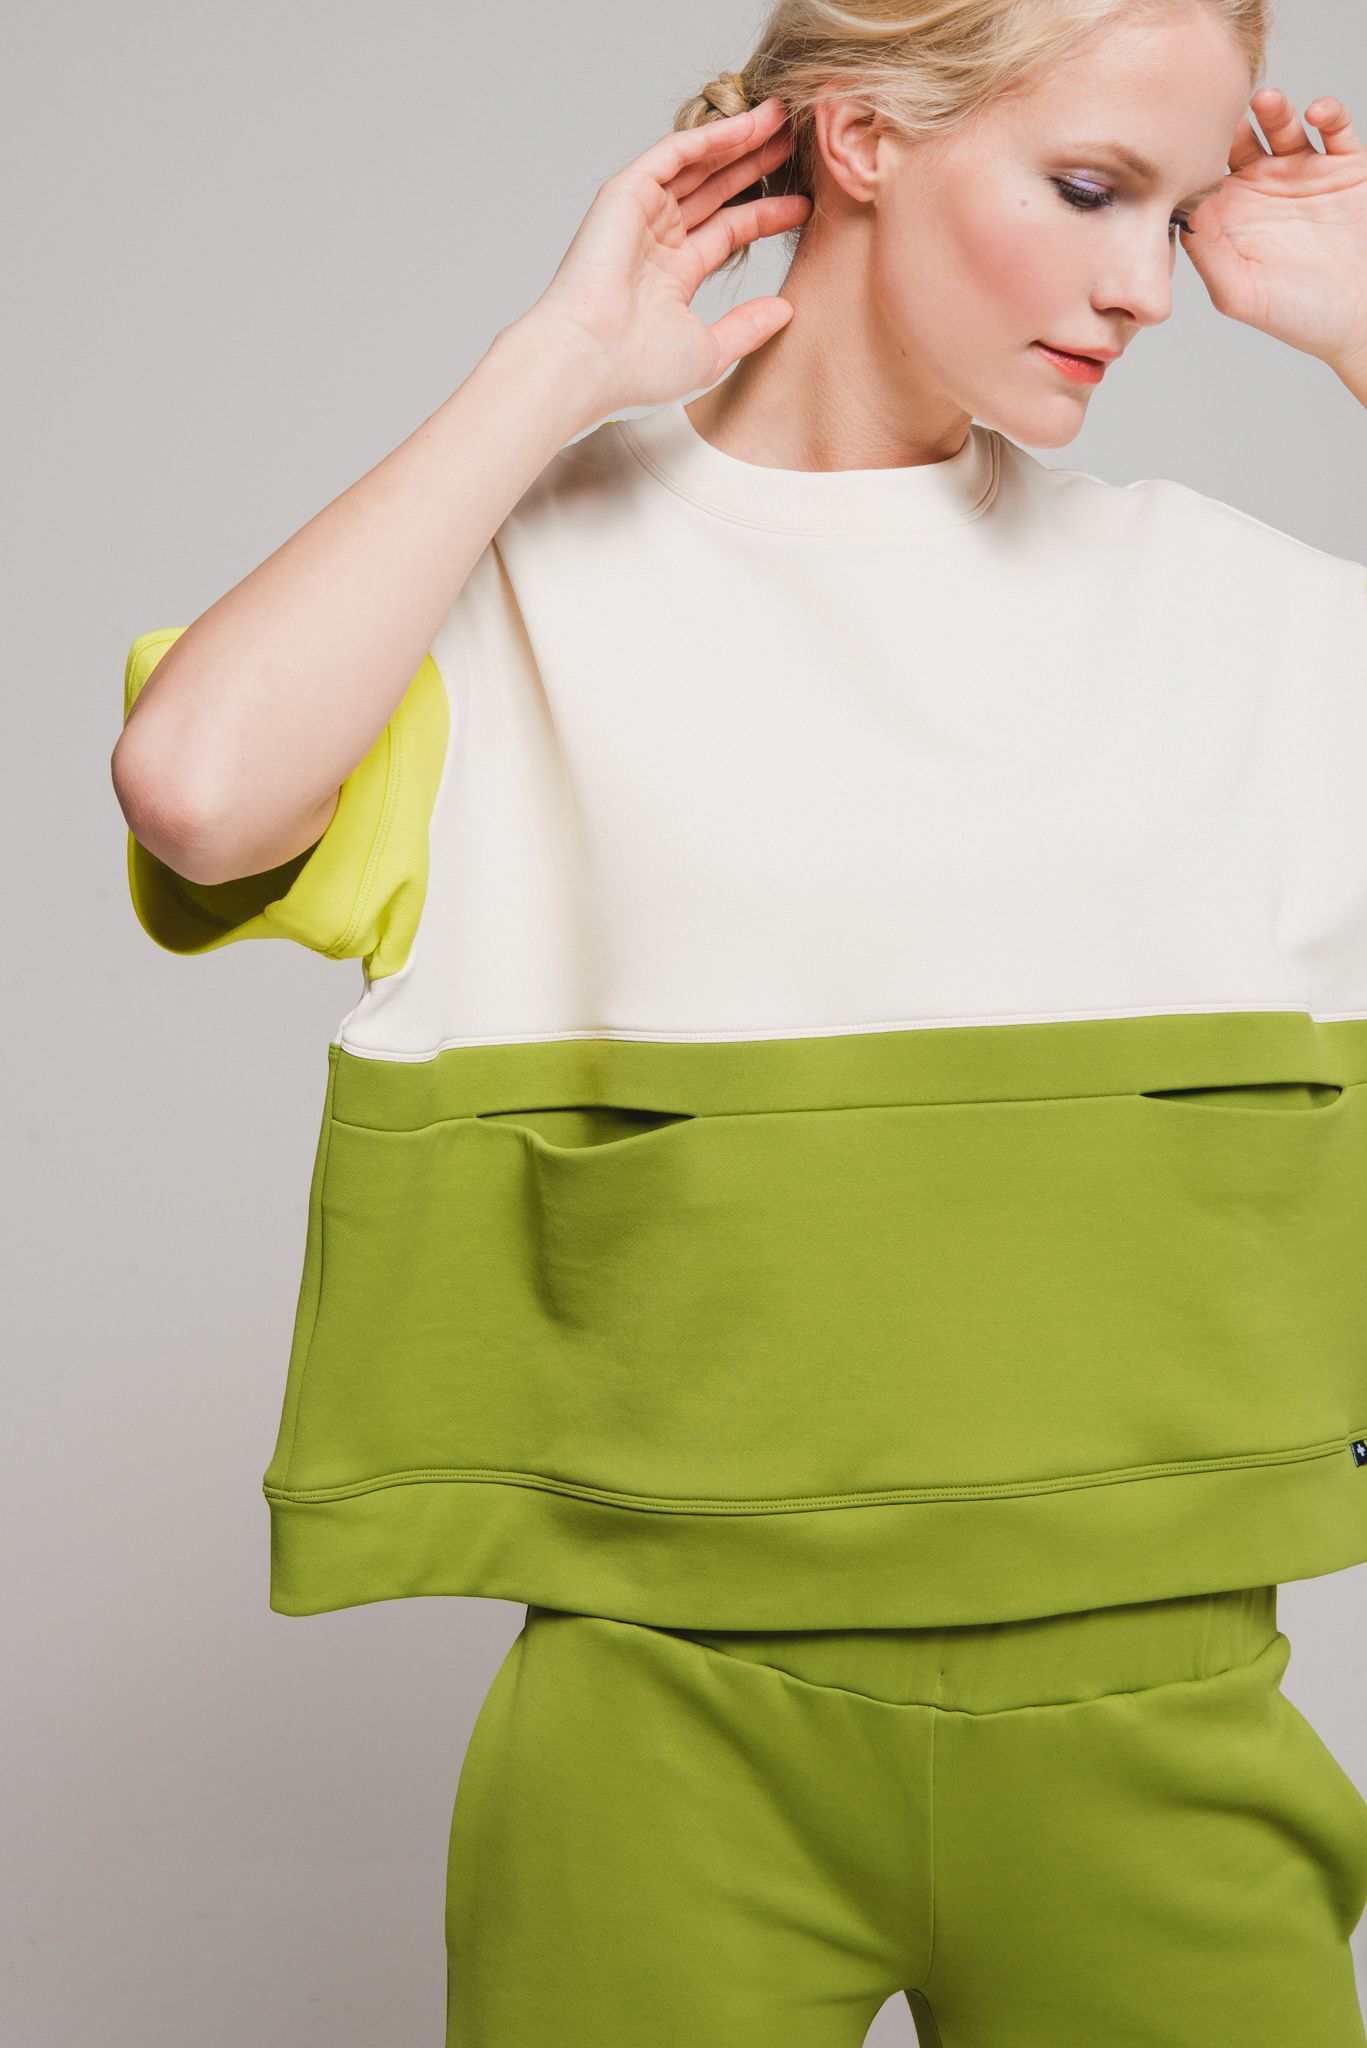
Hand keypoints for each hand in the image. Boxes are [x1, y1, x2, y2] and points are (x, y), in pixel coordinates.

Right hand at [521, 96, 812, 417]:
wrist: (590, 360)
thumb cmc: (637, 368)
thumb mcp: (709, 351)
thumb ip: (748, 327)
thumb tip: (787, 310)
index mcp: (672, 275)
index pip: (728, 231)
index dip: (766, 214)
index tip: (805, 205)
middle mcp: (655, 239)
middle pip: (716, 190)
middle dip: (755, 164)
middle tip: (797, 143)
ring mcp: (640, 213)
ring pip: (698, 164)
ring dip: (738, 139)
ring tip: (781, 117)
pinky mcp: (625, 193)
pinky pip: (675, 152)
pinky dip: (710, 136)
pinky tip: (747, 124)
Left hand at [1178, 88, 1366, 379]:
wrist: (1361, 317)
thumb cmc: (1299, 316)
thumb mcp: (1238, 293)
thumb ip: (1207, 254)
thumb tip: (1180, 211)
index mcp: (1231, 216)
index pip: (1201, 175)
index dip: (1190, 157)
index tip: (1178, 142)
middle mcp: (1263, 188)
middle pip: (1237, 141)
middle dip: (1228, 123)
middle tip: (1220, 110)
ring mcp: (1303, 172)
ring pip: (1282, 126)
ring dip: (1272, 110)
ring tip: (1265, 103)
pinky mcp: (1345, 164)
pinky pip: (1335, 127)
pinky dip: (1327, 112)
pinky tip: (1315, 113)